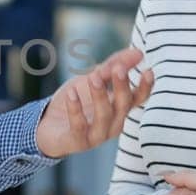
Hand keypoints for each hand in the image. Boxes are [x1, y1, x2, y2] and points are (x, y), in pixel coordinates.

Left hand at [34, 47, 151, 157]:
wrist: (46, 124)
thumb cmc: (76, 101)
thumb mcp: (93, 78)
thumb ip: (113, 67)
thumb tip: (137, 52)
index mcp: (119, 108)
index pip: (138, 99)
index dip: (145, 87)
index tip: (148, 71)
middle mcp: (113, 124)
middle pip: (123, 106)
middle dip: (121, 87)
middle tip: (118, 68)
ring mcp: (97, 135)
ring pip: (104, 117)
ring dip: (100, 96)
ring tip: (93, 77)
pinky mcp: (78, 141)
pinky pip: (79, 126)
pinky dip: (76, 109)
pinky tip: (71, 93)